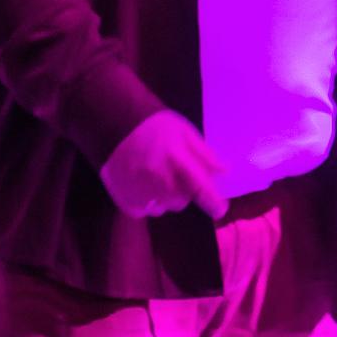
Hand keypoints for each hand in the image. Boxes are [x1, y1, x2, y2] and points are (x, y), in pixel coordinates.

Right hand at [99, 110, 228, 219]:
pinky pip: (146, 210)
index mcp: (176, 161)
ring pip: (164, 207)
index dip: (213, 203)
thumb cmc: (154, 126)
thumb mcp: (184, 131)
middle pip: (182, 201)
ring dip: (166, 197)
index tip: (220, 210)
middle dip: (184, 191)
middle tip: (176, 174)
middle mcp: (159, 182)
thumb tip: (224, 171)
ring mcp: (140, 195)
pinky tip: (143, 183)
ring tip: (156, 175)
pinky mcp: (126, 202)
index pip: (200, 189)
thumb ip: (204, 153)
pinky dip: (148, 201)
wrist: (112, 125)